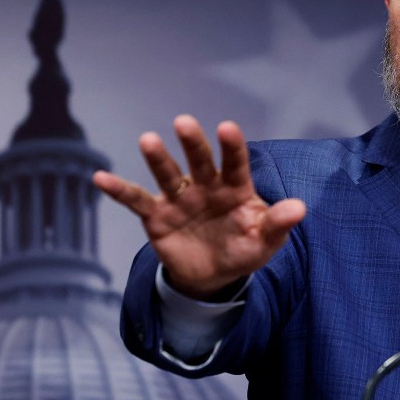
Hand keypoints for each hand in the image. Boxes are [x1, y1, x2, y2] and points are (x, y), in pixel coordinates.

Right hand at [93, 115, 304, 300]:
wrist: (213, 276)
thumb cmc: (244, 248)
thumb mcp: (265, 241)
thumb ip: (278, 223)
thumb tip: (300, 208)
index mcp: (235, 188)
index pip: (235, 163)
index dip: (232, 146)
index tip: (226, 128)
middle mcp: (206, 186)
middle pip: (199, 160)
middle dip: (193, 143)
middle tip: (184, 123)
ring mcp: (180, 198)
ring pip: (168, 174)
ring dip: (158, 158)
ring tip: (148, 140)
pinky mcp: (156, 216)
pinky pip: (135, 200)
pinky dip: (118, 189)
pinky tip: (100, 178)